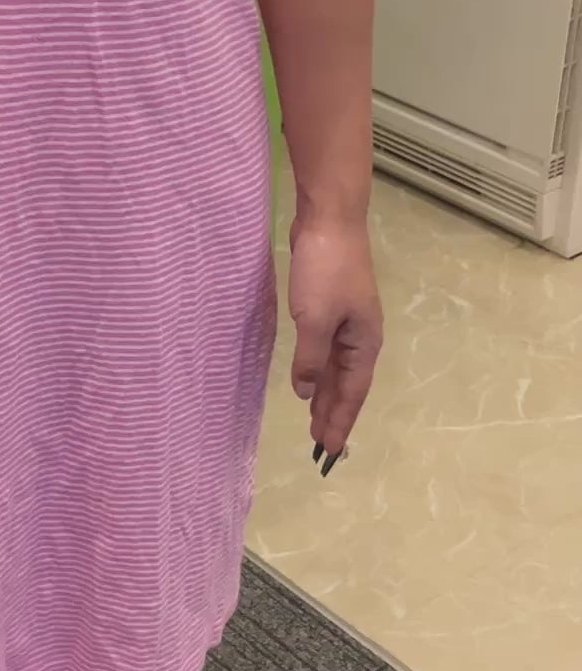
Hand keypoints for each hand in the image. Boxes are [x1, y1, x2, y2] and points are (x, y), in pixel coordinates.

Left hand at [288, 216, 381, 460]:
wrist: (330, 220)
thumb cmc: (325, 270)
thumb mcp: (314, 320)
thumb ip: (310, 359)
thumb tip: (306, 392)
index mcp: (364, 342)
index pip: (353, 393)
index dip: (341, 422)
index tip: (330, 451)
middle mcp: (360, 337)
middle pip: (347, 385)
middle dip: (334, 414)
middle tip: (321, 445)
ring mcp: (346, 321)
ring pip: (335, 369)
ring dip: (325, 395)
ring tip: (314, 423)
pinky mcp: (330, 307)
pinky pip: (326, 350)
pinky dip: (318, 369)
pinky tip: (309, 381)